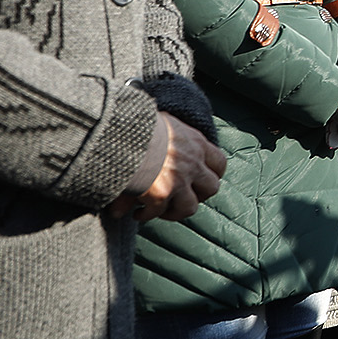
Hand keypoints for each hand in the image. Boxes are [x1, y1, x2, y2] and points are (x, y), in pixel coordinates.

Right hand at [112, 114, 226, 221]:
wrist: (118, 131)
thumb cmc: (136, 124)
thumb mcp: (160, 123)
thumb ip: (163, 141)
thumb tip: (161, 143)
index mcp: (195, 142)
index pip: (219, 163)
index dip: (211, 174)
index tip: (199, 180)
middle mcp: (192, 162)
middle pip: (211, 188)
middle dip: (198, 195)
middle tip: (180, 196)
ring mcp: (178, 180)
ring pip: (189, 207)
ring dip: (174, 211)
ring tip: (160, 209)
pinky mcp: (161, 194)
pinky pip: (158, 213)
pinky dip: (147, 215)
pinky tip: (137, 214)